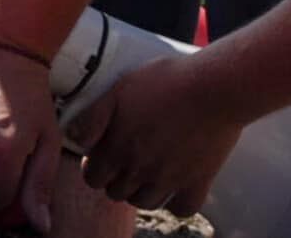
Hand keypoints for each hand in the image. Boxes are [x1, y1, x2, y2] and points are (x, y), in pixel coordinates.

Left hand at [67, 53, 245, 215]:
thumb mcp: (120, 88)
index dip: (95, 166)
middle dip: (116, 178)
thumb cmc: (166, 81)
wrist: (214, 87)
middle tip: (127, 158)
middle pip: (116, 193)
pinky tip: (176, 184)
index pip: (92, 178)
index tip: (105, 153)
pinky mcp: (197, 182)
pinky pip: (181, 208)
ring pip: (145, 203)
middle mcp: (140, 171)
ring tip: (149, 169)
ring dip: (142, 191)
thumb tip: (76, 139)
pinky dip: (176, 202)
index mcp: (118, 150)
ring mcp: (169, 180)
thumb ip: (93, 116)